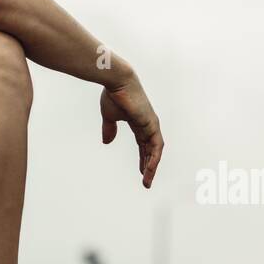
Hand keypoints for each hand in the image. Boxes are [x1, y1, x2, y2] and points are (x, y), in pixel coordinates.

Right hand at [100, 71, 163, 187]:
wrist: (117, 81)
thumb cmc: (113, 95)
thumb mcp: (109, 117)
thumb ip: (110, 129)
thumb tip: (107, 142)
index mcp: (138, 122)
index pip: (143, 144)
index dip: (142, 158)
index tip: (140, 171)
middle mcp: (147, 124)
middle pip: (150, 149)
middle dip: (148, 166)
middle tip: (146, 181)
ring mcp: (151, 124)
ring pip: (155, 150)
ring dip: (151, 166)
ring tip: (147, 181)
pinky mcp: (152, 124)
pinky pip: (156, 146)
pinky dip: (153, 158)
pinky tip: (150, 169)